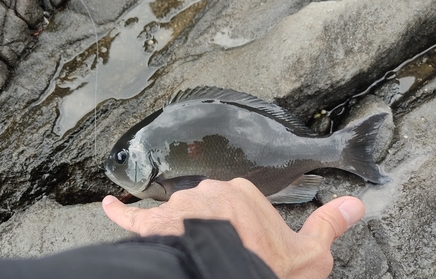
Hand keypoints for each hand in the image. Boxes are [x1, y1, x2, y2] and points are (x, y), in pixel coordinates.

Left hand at [102, 178, 363, 278]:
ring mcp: (180, 206)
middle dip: (212, 231)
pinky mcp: (154, 223)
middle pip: (207, 210)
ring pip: (177, 216)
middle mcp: (209, 192)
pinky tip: (106, 205)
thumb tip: (356, 203)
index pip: (239, 208)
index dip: (243, 233)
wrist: (227, 276)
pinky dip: (119, 211)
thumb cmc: (267, 267)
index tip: (244, 249)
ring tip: (188, 258)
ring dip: (179, 232)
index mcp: (243, 195)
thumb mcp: (309, 255)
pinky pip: (132, 216)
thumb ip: (329, 226)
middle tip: (219, 259)